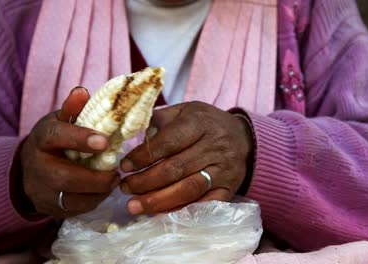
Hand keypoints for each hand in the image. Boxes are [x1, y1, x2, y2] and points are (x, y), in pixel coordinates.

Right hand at [19, 87, 119, 217]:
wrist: (29, 172)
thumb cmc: (53, 142)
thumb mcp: (58, 122)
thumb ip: (72, 109)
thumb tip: (82, 92)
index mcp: (41, 139)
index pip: (56, 137)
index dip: (80, 138)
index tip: (104, 141)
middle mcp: (38, 167)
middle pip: (64, 176)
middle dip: (95, 176)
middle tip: (116, 169)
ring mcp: (43, 191)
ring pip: (72, 198)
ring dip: (99, 190)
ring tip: (114, 179)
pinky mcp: (52, 208)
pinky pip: (77, 209)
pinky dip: (95, 200)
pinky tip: (104, 189)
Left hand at [119, 101, 253, 214]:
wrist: (242, 137)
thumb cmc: (204, 123)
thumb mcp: (183, 110)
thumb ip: (158, 119)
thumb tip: (132, 134)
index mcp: (199, 123)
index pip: (168, 142)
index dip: (144, 156)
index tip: (124, 166)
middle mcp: (213, 146)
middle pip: (175, 168)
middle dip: (145, 181)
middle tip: (124, 188)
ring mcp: (223, 170)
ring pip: (188, 189)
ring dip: (158, 200)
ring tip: (134, 205)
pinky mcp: (228, 189)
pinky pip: (202, 204)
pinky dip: (180, 210)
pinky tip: (159, 213)